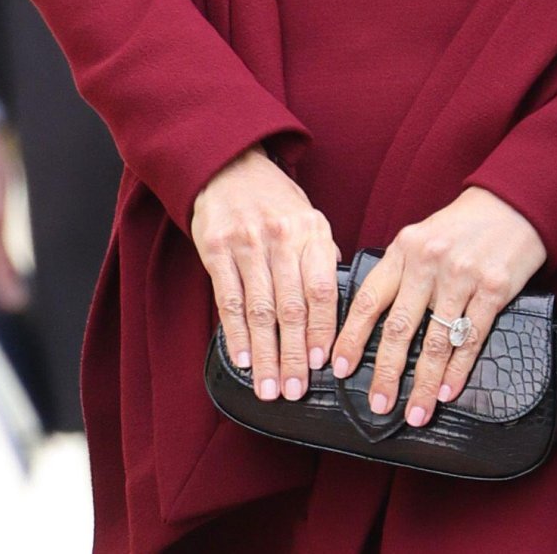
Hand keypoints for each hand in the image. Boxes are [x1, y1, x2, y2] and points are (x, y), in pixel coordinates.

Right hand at [191, 147, 338, 402]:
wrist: (230, 166)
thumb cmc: (274, 201)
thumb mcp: (308, 218)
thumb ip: (322, 258)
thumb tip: (340, 304)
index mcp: (311, 231)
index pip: (323, 288)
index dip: (323, 329)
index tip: (323, 363)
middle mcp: (281, 237)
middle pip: (291, 306)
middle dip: (294, 354)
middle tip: (295, 390)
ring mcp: (247, 243)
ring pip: (259, 309)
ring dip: (265, 353)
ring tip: (269, 387)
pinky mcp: (217, 249)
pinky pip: (228, 299)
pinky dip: (235, 333)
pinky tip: (243, 359)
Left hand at [330, 187, 545, 429]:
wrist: (512, 203)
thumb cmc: (462, 226)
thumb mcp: (421, 237)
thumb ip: (399, 271)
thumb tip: (373, 320)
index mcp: (405, 248)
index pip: (370, 298)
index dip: (352, 336)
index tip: (339, 367)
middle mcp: (429, 262)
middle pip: (400, 327)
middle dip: (387, 372)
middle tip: (378, 404)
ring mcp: (462, 275)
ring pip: (436, 341)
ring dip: (424, 383)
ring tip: (416, 412)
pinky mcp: (494, 288)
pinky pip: (471, 338)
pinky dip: (458, 370)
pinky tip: (448, 391)